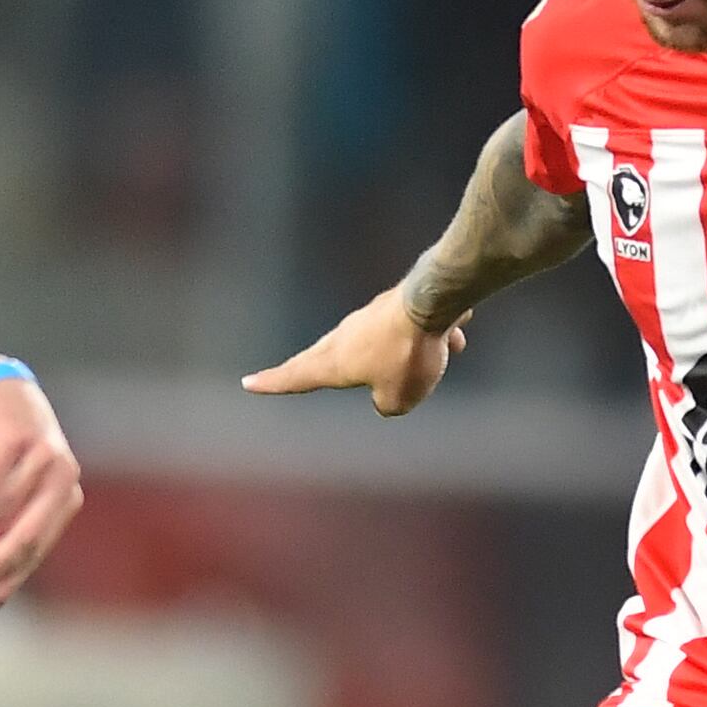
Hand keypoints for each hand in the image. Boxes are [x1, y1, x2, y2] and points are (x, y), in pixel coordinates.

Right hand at [0, 370, 80, 614]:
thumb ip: (2, 536)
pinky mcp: (15, 436)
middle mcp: (63, 476)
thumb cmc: (1, 453)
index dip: (8, 582)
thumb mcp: (7, 496)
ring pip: (0, 512)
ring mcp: (43, 453)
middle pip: (26, 537)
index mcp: (66, 498)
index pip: (36, 551)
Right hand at [244, 288, 462, 416]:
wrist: (433, 302)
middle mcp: (346, 336)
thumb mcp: (398, 399)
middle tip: (292, 372)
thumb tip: (389, 393)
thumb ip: (386, 405)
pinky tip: (457, 333)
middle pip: (327, 357)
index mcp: (335, 361)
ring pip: (382, 346)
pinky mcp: (397, 304)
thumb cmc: (407, 354)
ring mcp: (371, 317)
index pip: (297, 376)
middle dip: (318, 368)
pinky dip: (431, 338)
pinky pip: (413, 330)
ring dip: (407, 357)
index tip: (248, 383)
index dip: (273, 384)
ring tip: (439, 357)